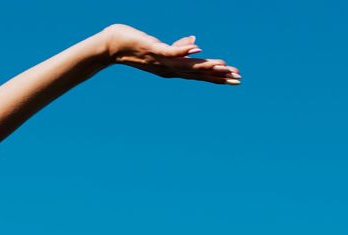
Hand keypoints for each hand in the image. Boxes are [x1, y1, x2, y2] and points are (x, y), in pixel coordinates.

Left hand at [101, 24, 240, 84]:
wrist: (110, 46)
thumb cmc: (135, 46)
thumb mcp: (161, 47)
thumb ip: (179, 47)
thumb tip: (195, 43)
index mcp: (171, 68)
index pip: (198, 74)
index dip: (216, 77)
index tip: (235, 79)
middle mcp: (167, 68)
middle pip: (197, 73)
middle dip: (217, 76)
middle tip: (237, 79)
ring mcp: (159, 60)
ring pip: (186, 65)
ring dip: (205, 65)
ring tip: (223, 65)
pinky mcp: (152, 49)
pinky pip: (169, 51)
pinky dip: (182, 51)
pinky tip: (197, 48)